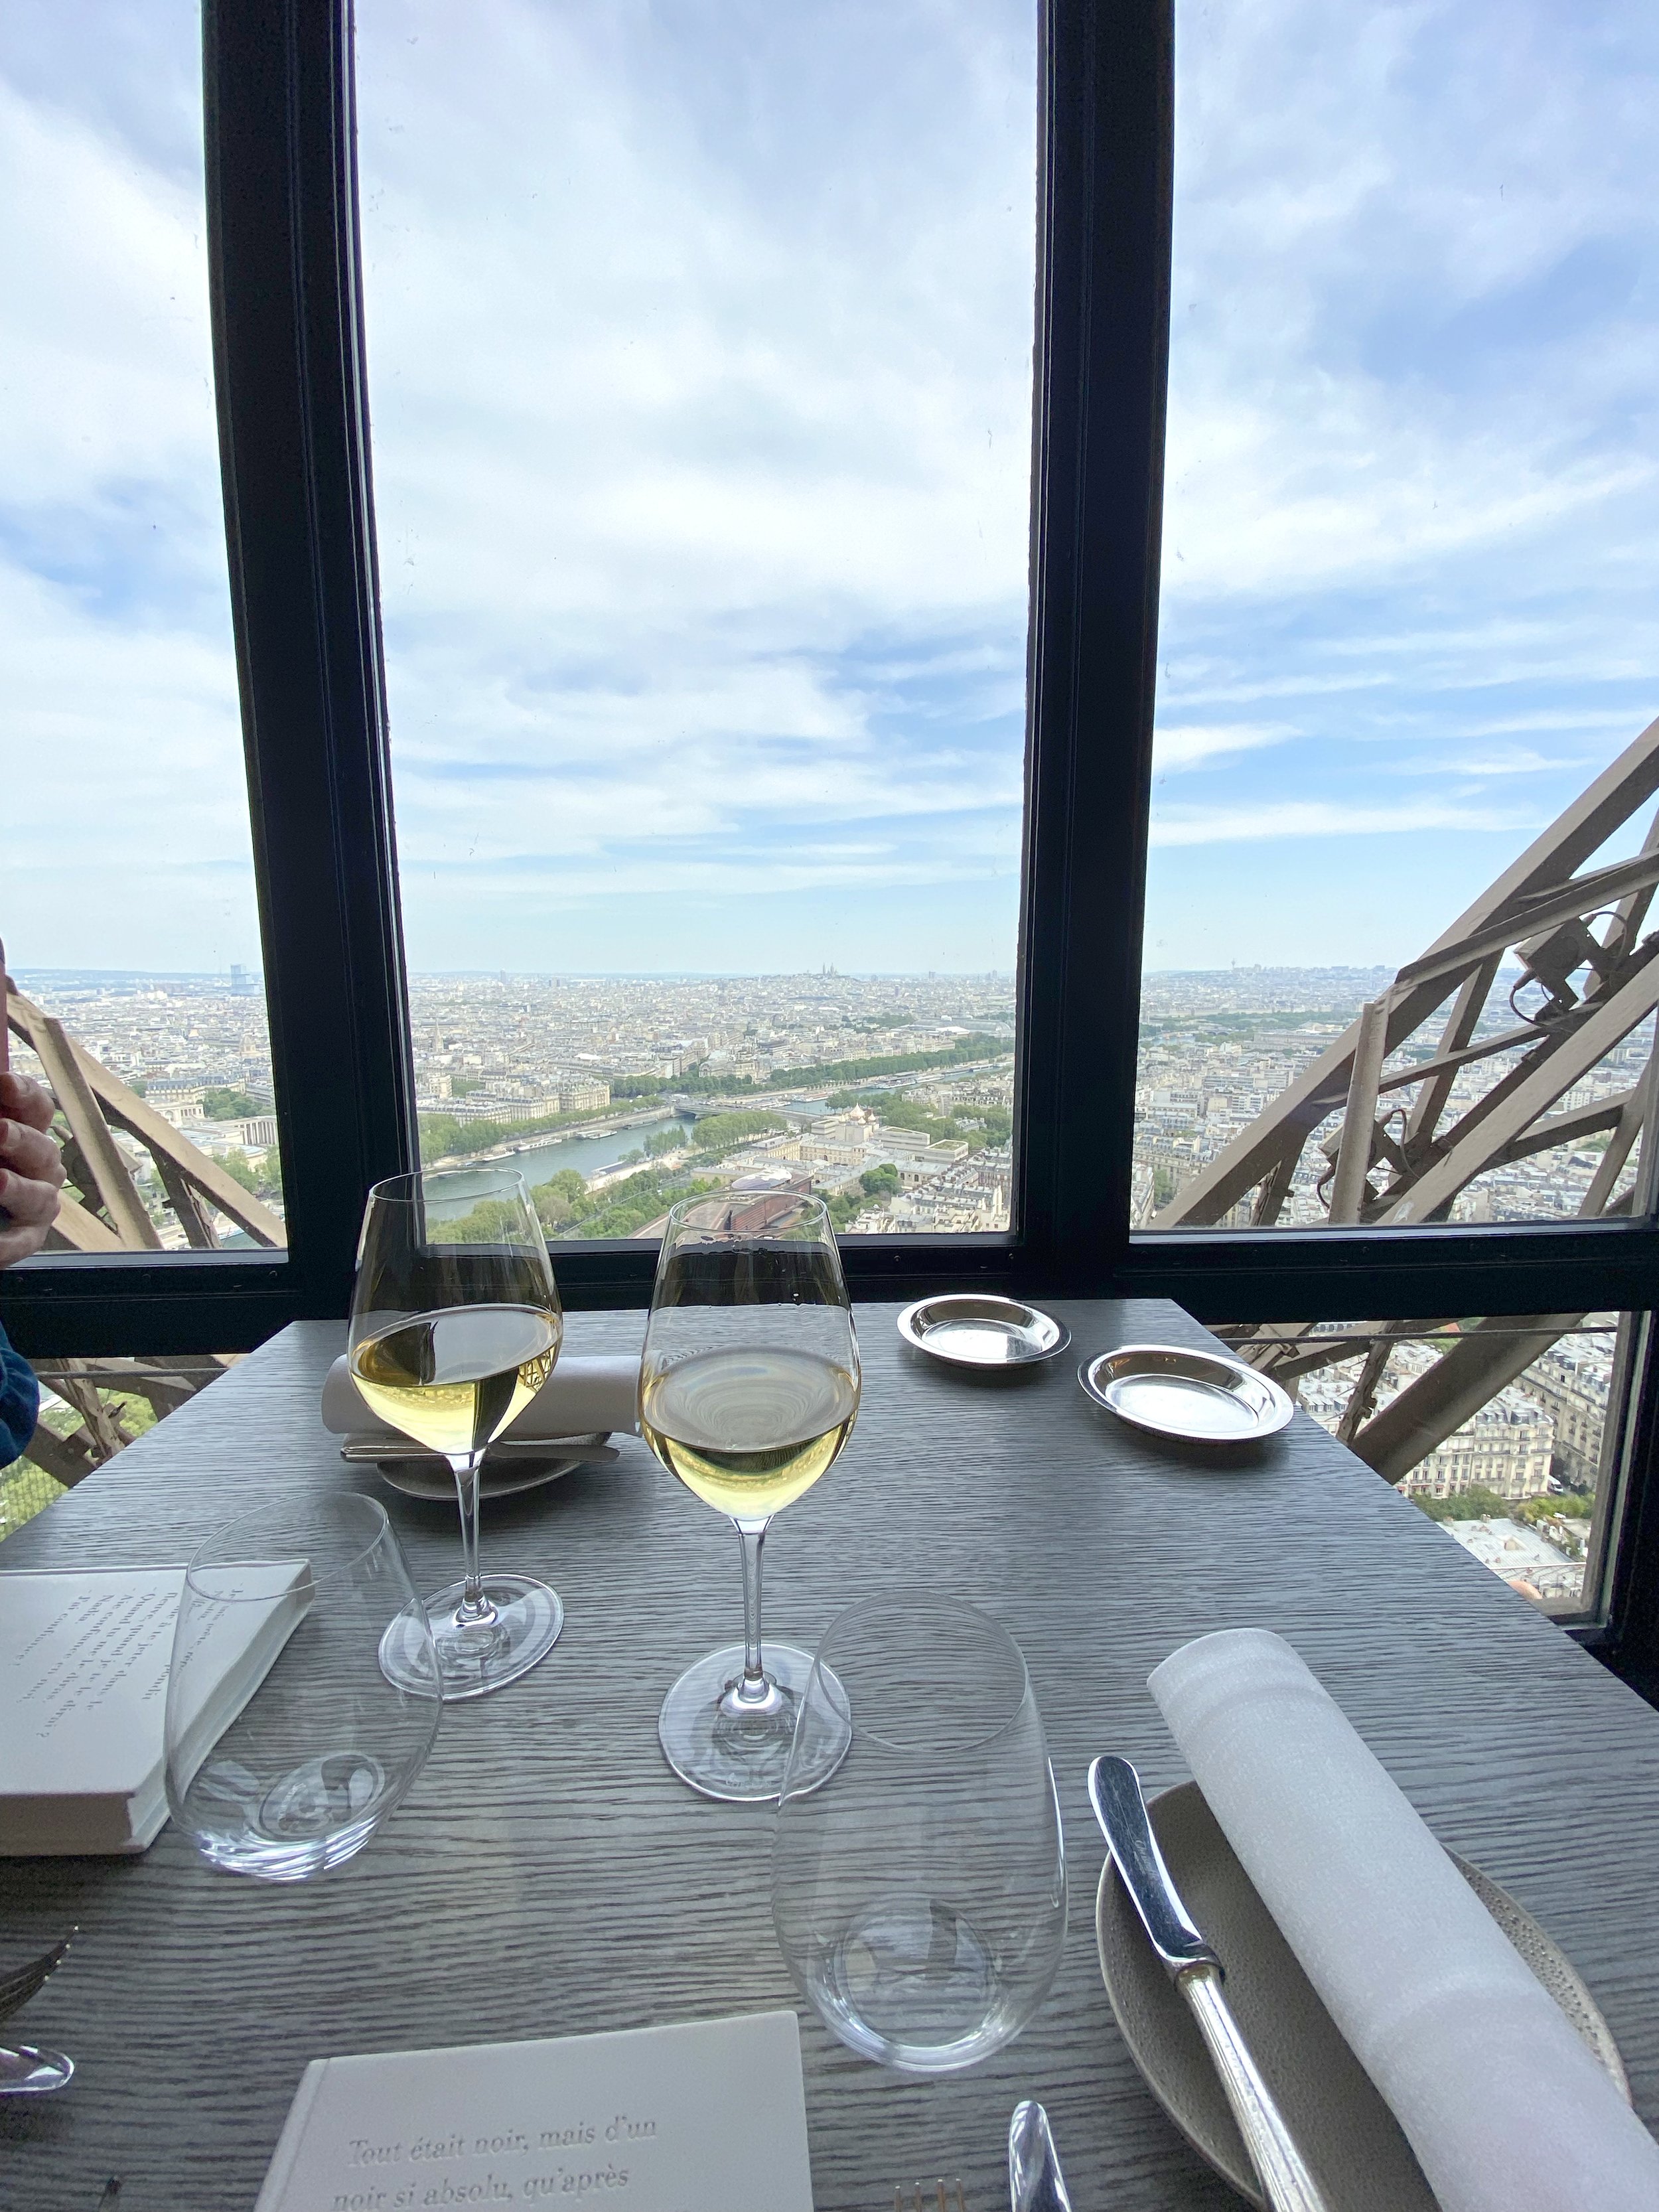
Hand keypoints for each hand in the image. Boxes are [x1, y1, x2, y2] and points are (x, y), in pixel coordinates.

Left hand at [0, 1072, 65, 1266]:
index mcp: (27, 1133)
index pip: (37, 1108)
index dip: (25, 1094)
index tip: (4, 1083)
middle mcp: (41, 1166)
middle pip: (42, 1148)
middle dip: (21, 1139)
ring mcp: (38, 1203)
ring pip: (39, 1196)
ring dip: (18, 1188)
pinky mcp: (26, 1238)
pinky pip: (21, 1243)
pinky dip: (6, 1244)